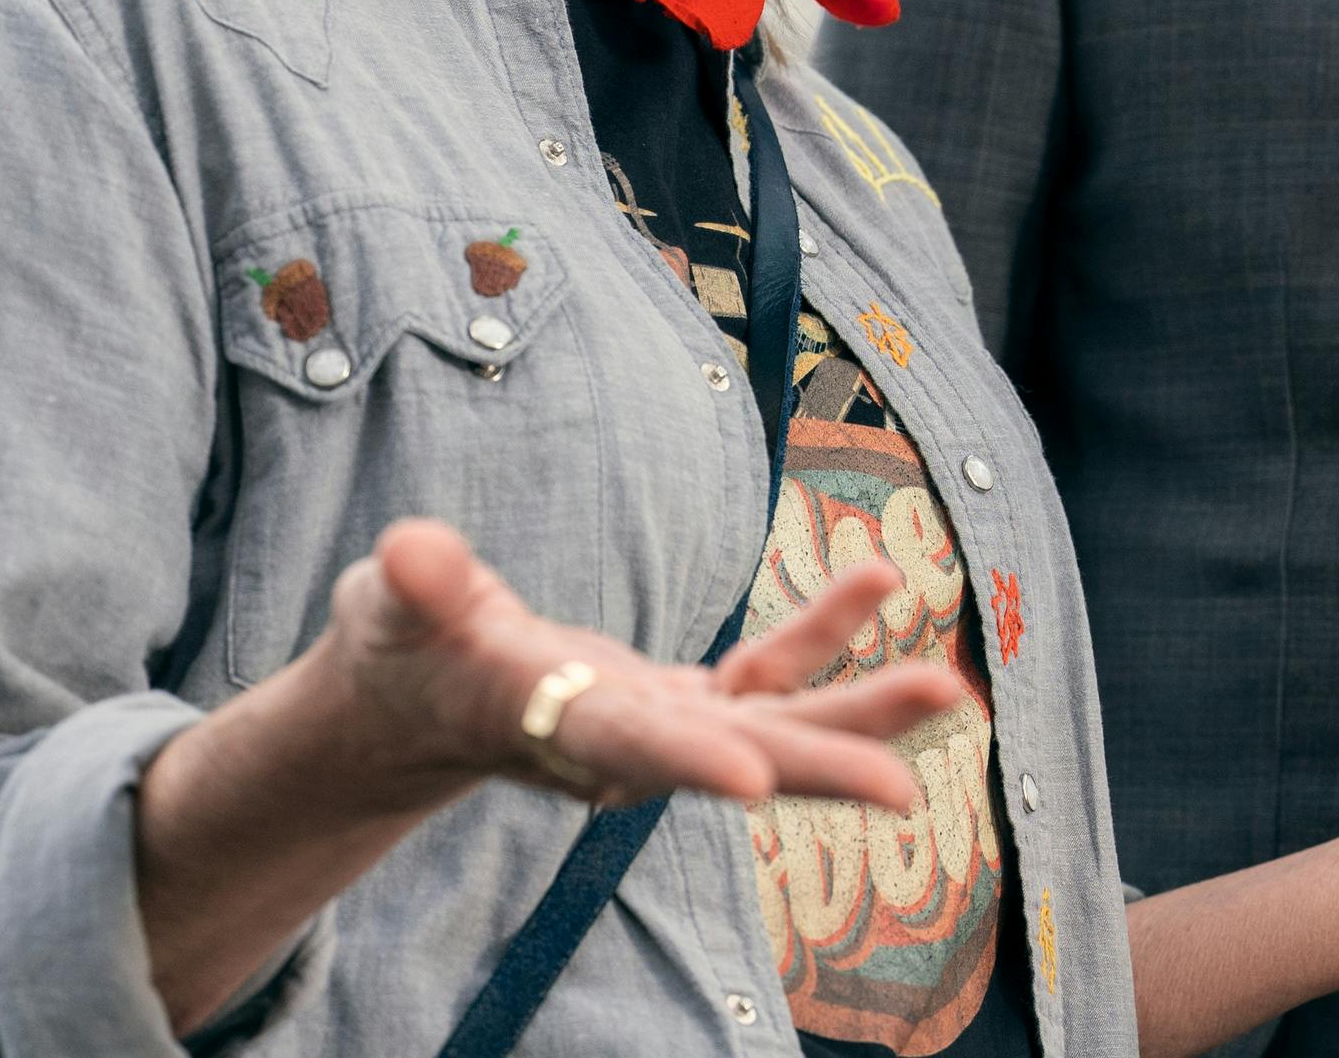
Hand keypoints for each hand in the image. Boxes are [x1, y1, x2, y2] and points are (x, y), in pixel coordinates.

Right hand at [318, 517, 967, 812]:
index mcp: (548, 723)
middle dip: (816, 766)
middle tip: (906, 789)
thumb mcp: (389, 610)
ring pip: (775, 723)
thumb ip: (414, 587)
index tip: (752, 778)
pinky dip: (824, 633)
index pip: (623, 745)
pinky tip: (882, 584)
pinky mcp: (682, 705)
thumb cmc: (398, 652)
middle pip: (731, 759)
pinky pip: (767, 672)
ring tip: (949, 688)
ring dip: (860, 708)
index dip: (686, 758)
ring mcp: (664, 729)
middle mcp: (623, 745)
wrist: (413, 704)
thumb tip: (410, 550)